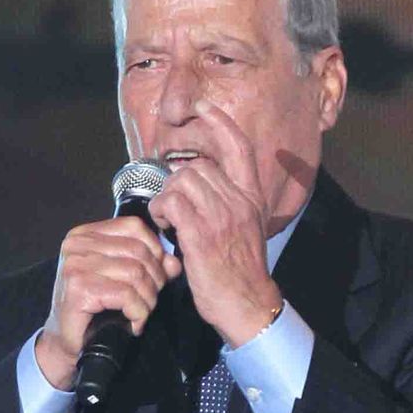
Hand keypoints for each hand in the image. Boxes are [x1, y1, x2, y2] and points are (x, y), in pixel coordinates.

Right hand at [36, 213, 179, 391]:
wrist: (68, 343)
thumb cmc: (94, 311)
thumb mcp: (123, 281)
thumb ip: (148, 266)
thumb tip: (173, 262)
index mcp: (86, 235)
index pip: (134, 227)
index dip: (155, 252)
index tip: (156, 277)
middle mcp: (78, 245)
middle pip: (138, 251)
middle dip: (154, 280)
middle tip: (149, 302)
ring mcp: (76, 265)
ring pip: (135, 273)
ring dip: (147, 299)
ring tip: (141, 314)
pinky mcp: (79, 289)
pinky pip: (126, 295)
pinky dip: (138, 312)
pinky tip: (134, 323)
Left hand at [146, 106, 281, 347]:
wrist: (248, 306)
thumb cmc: (241, 274)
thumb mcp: (246, 230)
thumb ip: (229, 205)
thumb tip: (201, 190)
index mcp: (251, 198)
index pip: (238, 147)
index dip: (219, 122)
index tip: (202, 106)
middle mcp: (238, 202)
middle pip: (197, 167)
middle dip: (177, 183)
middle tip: (174, 209)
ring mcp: (221, 216)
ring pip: (181, 181)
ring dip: (167, 198)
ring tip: (170, 221)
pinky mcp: (201, 234)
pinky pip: (171, 202)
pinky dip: (162, 211)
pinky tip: (166, 228)